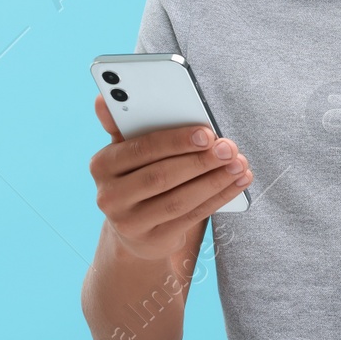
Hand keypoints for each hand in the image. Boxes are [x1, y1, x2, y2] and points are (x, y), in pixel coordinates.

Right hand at [88, 96, 252, 261]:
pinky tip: (236, 183)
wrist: (134, 228)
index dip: (176, 141)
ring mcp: (130, 223)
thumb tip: (102, 99)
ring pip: (179, 200)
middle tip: (229, 148)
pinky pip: (191, 217)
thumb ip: (123, 125)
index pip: (141, 149)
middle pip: (161, 176)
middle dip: (200, 161)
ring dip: (214, 181)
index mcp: (101, 165)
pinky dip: (218, 198)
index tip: (207, 132)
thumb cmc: (137, 175)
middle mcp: (109, 196)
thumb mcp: (127, 151)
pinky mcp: (153, 241)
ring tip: (239, 164)